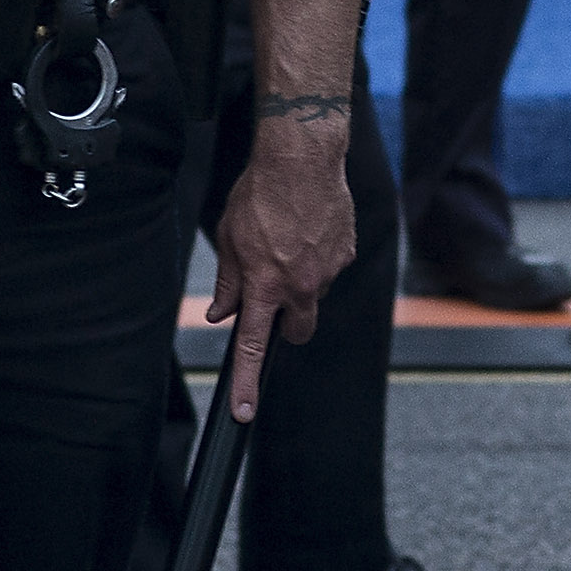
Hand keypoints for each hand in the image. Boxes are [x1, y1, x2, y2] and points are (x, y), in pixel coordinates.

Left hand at [203, 118, 351, 419]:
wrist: (302, 157)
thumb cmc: (260, 194)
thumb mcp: (230, 238)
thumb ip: (229, 282)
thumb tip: (224, 313)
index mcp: (264, 286)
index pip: (251, 346)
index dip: (246, 383)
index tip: (243, 413)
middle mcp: (300, 286)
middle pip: (297, 331)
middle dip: (286, 325)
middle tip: (273, 297)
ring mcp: (328, 271)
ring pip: (313, 294)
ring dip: (301, 280)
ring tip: (288, 239)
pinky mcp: (347, 252)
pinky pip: (330, 268)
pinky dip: (318, 257)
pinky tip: (307, 229)